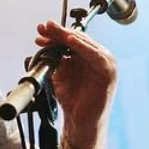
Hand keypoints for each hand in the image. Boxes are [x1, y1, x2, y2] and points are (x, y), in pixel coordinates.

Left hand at [35, 20, 115, 148]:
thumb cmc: (72, 99)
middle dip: (59, 32)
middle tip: (44, 27)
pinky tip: (71, 42)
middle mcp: (97, 57)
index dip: (55, 34)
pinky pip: (96, 56)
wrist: (79, 121)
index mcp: (87, 57)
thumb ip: (56, 59)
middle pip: (77, 39)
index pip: (71, 40)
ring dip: (69, 37)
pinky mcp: (108, 73)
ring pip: (86, 44)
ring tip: (55, 31)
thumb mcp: (60, 75)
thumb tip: (45, 42)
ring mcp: (105, 64)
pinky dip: (83, 47)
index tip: (41, 30)